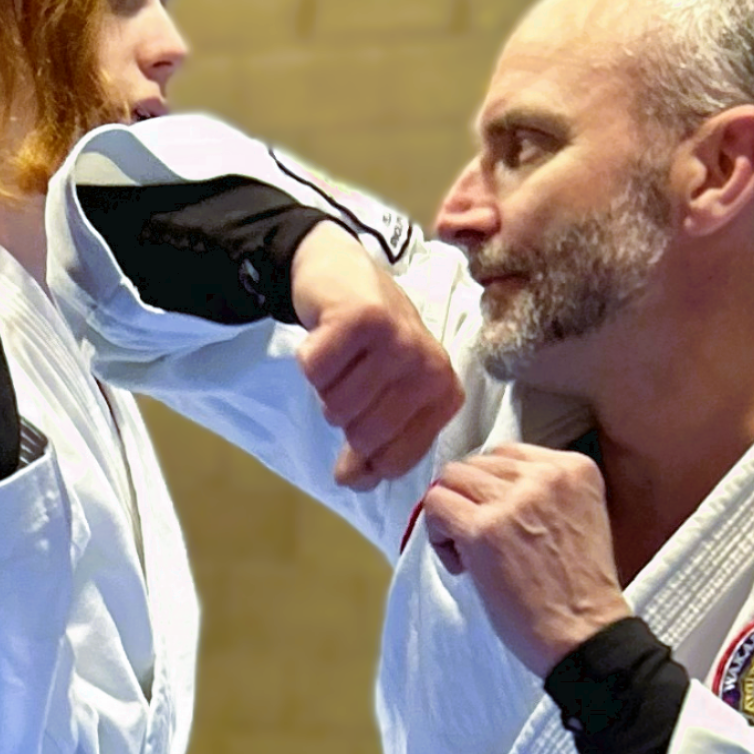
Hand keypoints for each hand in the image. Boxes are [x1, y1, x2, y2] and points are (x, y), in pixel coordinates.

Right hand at [290, 225, 461, 486]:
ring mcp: (399, 341)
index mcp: (444, 395)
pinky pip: (315, 372)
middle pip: (362, 437)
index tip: (362, 419)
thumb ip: (371, 448)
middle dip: (342, 415)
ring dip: (326, 385)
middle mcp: (430, 369)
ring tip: (344, 355)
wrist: (343, 272)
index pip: (394, 462)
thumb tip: (350, 482)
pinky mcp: (363, 318)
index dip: (364, 454)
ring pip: (336, 405)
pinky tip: (327, 335)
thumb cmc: (367, 344)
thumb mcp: (381, 397)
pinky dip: (310, 358)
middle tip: (351, 377)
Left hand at [418, 443, 628, 677]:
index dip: (492, 488)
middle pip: (477, 463)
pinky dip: (438, 535)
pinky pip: (436, 507)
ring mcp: (514, 500)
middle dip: (471, 501)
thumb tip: (480, 485)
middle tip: (484, 545)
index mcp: (574, 468)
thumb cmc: (578, 591)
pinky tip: (461, 565)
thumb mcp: (577, 518)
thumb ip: (540, 493)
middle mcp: (546, 475)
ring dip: (452, 516)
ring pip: (451, 479)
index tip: (501, 524)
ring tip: (471, 556)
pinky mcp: (484, 530)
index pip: (508, 453)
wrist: (585, 634)